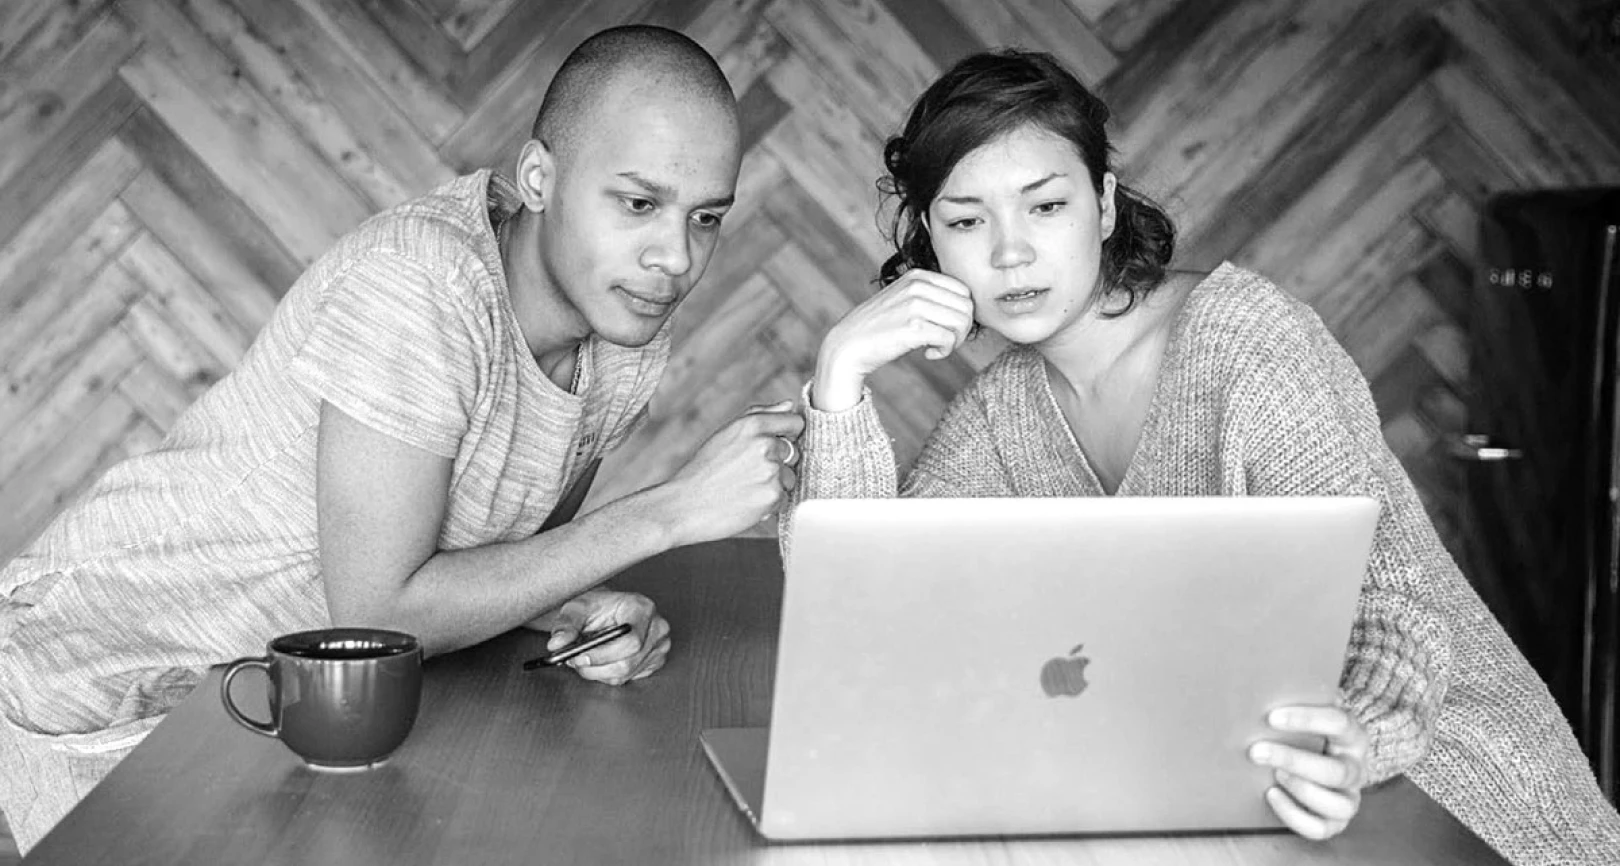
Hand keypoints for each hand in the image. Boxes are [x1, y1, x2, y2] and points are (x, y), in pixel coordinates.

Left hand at [526, 588, 669, 684]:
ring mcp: (659, 646)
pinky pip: (629, 678)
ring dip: (599, 672)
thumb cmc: (598, 606)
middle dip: (596, 667)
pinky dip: (609, 674)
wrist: (608, 610)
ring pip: (626, 674)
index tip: (580, 657)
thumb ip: (566, 624)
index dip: (604, 654)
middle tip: (575, 661)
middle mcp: (657, 627)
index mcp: (642, 608)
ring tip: (585, 659)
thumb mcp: (577, 607)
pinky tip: (603, 660)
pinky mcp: (655, 661)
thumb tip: (557, 643)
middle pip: (628, 662)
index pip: (631, 640)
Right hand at [661, 401, 803, 543]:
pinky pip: (784, 498)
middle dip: (780, 463)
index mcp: (753, 424)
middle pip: (795, 452)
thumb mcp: (727, 433)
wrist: (684, 505)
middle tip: (749, 473)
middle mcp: (765, 445)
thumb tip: (790, 405)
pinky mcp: (773, 496)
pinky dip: (769, 503)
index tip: (776, 445)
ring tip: (745, 488)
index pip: (795, 422)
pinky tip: (747, 501)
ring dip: (774, 485)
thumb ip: (761, 415)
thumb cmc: (703, 470)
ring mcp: (771, 471)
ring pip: (790, 477)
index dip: (788, 435)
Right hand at [813, 269, 974, 410]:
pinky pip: (949, 339)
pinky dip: (944, 351)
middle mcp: (918, 285)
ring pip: (962, 322)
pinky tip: (929, 354)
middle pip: (967, 306)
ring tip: (936, 348)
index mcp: (918, 275)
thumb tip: (967, 307)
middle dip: (961, 329)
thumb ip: (930, 296)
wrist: (848, 345)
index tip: (944, 328)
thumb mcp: (903, 299)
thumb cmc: (879, 328)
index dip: (961, 313)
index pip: (963, 290)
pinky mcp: (914, 327)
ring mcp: (915, 305)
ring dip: (955, 341)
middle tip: (944, 342)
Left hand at [1249, 704, 1369, 839]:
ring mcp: (1350, 798)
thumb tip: (1251, 700)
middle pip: (1336, 771)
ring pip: (1338, 804)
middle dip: (1294, 761)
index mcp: (1353, 736)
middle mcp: (1356, 769)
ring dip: (1301, 790)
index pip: (1339, 723)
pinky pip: (1320, 828)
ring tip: (1273, 775)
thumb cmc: (1307, 734)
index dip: (1307, 719)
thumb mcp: (1307, 716)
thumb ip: (1292, 706)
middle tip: (1257, 752)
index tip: (1271, 718)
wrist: (1321, 760)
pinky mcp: (1336, 822)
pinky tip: (1271, 795)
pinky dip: (1294, 815)